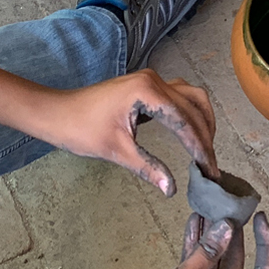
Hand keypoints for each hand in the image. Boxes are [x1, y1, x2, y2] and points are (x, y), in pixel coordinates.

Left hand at [51, 70, 218, 196]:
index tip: (209, 170)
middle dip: (205, 137)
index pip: (184, 122)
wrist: (57, 113)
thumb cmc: (80, 130)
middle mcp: (153, 80)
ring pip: (191, 96)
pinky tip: (191, 133)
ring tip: (207, 149)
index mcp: (147, 92)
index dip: (200, 148)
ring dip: (202, 121)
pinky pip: (179, 96)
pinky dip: (190, 114)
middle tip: (211, 166)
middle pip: (194, 107)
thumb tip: (171, 189)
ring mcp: (150, 80)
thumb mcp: (117, 151)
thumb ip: (148, 167)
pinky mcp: (146, 86)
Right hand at [76, 213, 268, 268]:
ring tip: (209, 210)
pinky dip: (196, 252)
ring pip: (215, 266)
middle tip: (230, 209)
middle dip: (232, 237)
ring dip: (211, 240)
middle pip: (237, 266)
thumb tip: (227, 227)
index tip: (260, 220)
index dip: (266, 244)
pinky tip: (193, 225)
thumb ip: (208, 251)